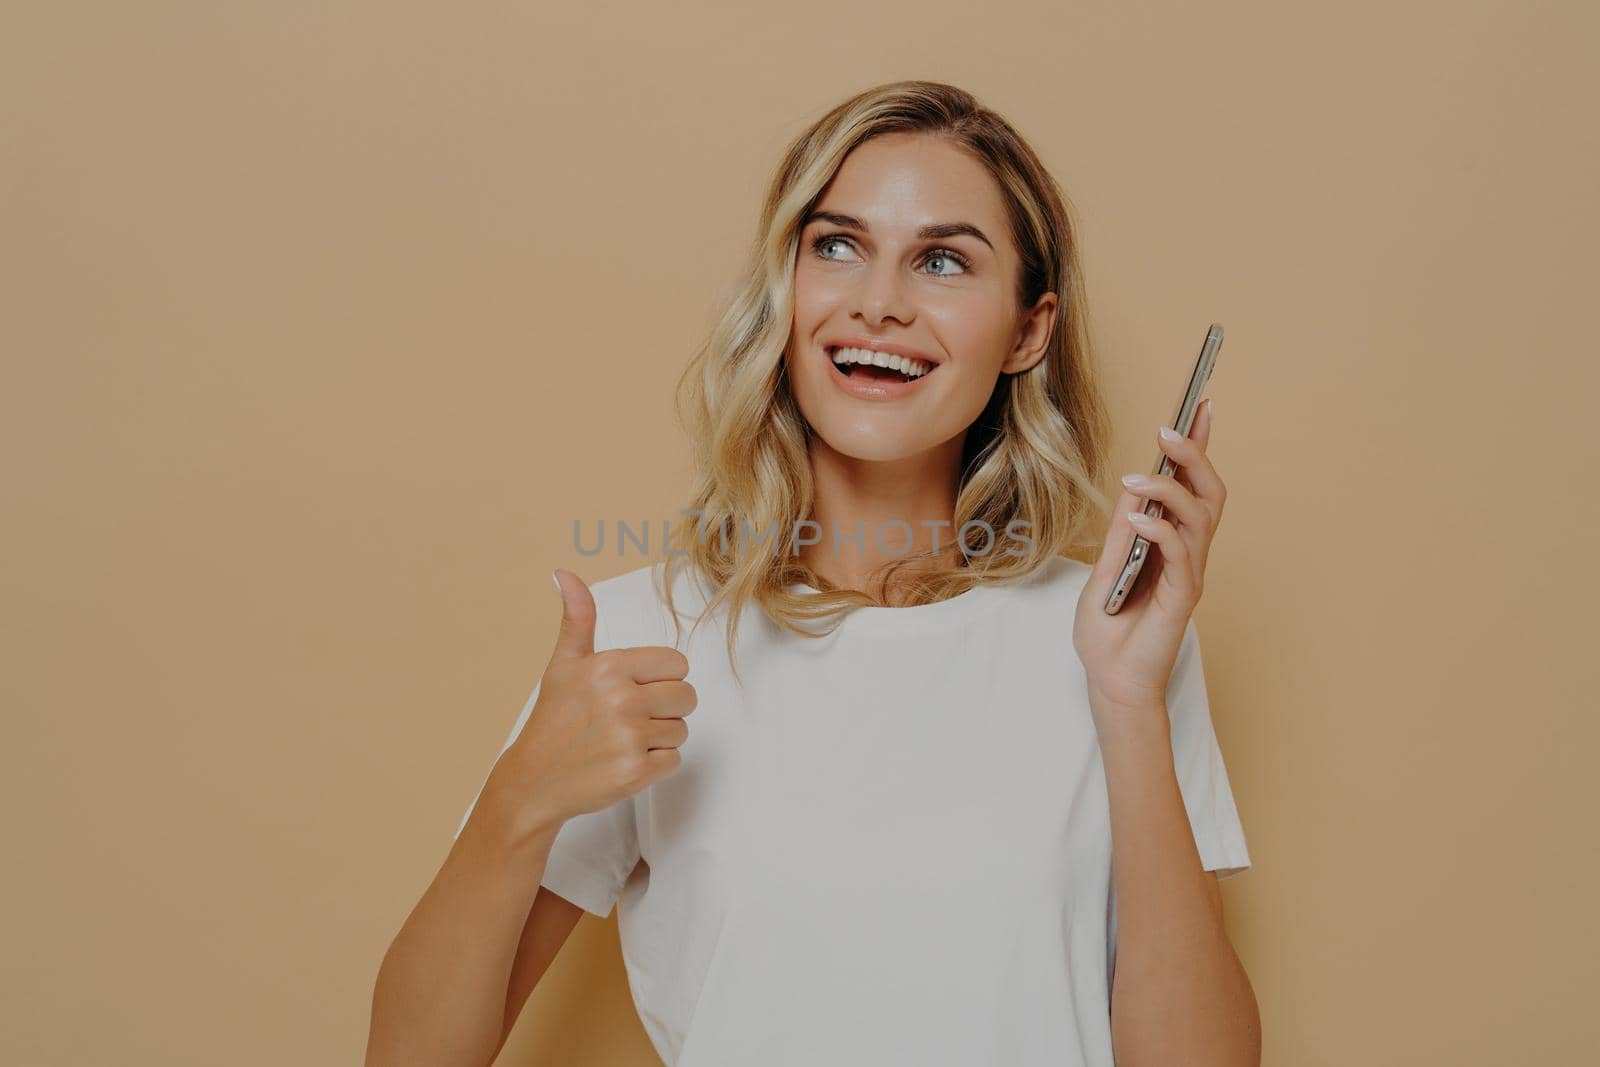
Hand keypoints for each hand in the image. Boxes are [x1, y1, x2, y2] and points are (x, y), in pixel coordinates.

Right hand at [489, 568, 696, 836]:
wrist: (533, 781)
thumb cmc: (553, 721)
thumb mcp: (564, 664)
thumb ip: (577, 618)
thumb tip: (564, 573)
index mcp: (610, 666)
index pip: (677, 664)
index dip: (661, 679)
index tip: (634, 690)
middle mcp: (622, 698)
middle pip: (687, 697)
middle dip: (665, 709)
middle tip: (628, 719)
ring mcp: (629, 737)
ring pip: (681, 730)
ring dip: (659, 738)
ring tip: (622, 741)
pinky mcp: (636, 772)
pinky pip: (674, 760)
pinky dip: (654, 765)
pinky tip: (623, 761)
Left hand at [1074, 398, 1225, 723]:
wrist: (1109, 681)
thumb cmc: (1108, 632)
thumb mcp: (1103, 570)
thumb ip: (1120, 533)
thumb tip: (1132, 488)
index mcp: (1171, 543)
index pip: (1193, 485)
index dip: (1200, 445)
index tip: (1200, 403)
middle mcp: (1187, 554)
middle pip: (1210, 493)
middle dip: (1194, 455)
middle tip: (1169, 429)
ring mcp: (1189, 575)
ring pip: (1201, 517)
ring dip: (1169, 490)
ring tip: (1135, 478)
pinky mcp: (1183, 599)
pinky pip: (1182, 554)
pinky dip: (1160, 530)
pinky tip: (1136, 520)